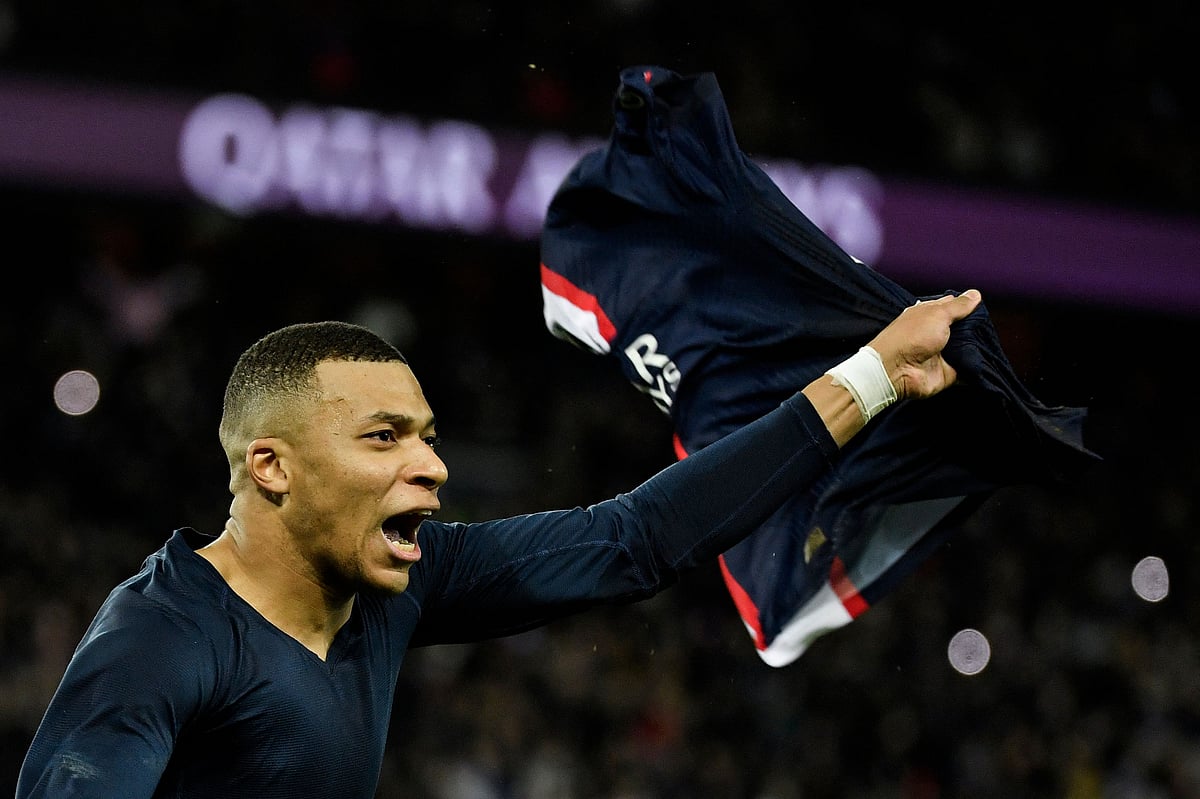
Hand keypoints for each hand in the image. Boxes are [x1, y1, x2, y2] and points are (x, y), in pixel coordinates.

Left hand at [867, 290, 981, 400]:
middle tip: (992, 327)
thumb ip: (958, 306)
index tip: (983, 307)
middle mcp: (936, 333)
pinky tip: (992, 363)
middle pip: (964, 329)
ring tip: (995, 343)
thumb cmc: (912, 337)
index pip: (953, 307)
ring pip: (968, 349)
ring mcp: (943, 353)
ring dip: (980, 347)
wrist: (897, 371)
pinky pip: (968, 370)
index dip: (967, 306)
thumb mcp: (937, 314)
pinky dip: (978, 368)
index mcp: (929, 315)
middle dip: (978, 328)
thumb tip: (975, 294)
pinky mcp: (948, 372)